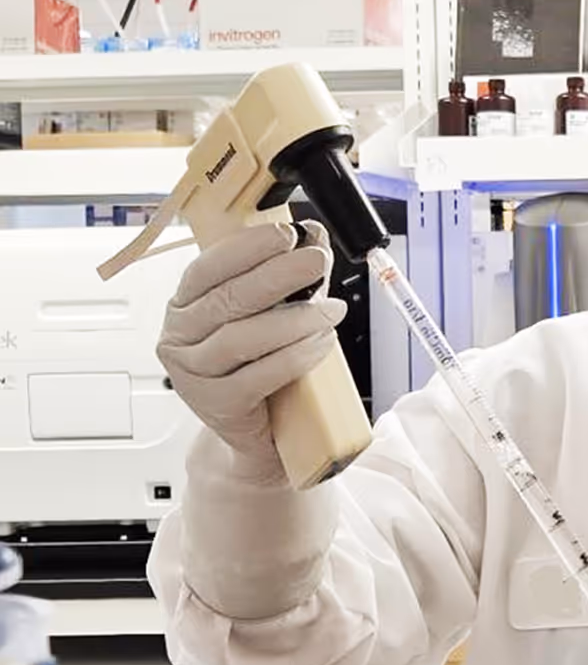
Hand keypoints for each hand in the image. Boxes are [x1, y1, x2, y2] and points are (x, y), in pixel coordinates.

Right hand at [157, 221, 346, 477]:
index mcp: (185, 304)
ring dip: (295, 319)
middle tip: (317, 261)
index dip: (247, 248)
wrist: (258, 430)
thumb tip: (315, 235)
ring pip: (242, 338)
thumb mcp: (272, 313)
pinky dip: (296, 355)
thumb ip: (291, 277)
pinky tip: (322, 342)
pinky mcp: (216, 404)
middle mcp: (179, 337)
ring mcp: (192, 373)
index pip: (207, 267)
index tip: (287, 234)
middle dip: (278, 275)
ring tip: (332, 311)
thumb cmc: (261, 364)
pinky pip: (258, 376)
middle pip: (227, 299)